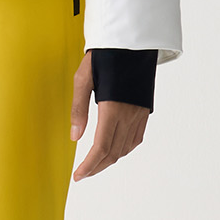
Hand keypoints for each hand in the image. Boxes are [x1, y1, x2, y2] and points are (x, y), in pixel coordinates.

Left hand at [70, 51, 149, 180]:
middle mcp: (129, 115)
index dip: (89, 166)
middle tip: (83, 173)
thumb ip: (78, 110)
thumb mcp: (82, 80)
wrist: (131, 43)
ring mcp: (139, 114)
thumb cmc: (104, 57)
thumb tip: (74, 137)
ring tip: (95, 163)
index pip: (101, 148)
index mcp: (112, 109)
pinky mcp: (144, 111)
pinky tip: (113, 148)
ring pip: (125, 148)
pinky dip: (123, 149)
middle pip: (113, 153)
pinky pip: (136, 139)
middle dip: (97, 167)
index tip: (78, 175)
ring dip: (110, 160)